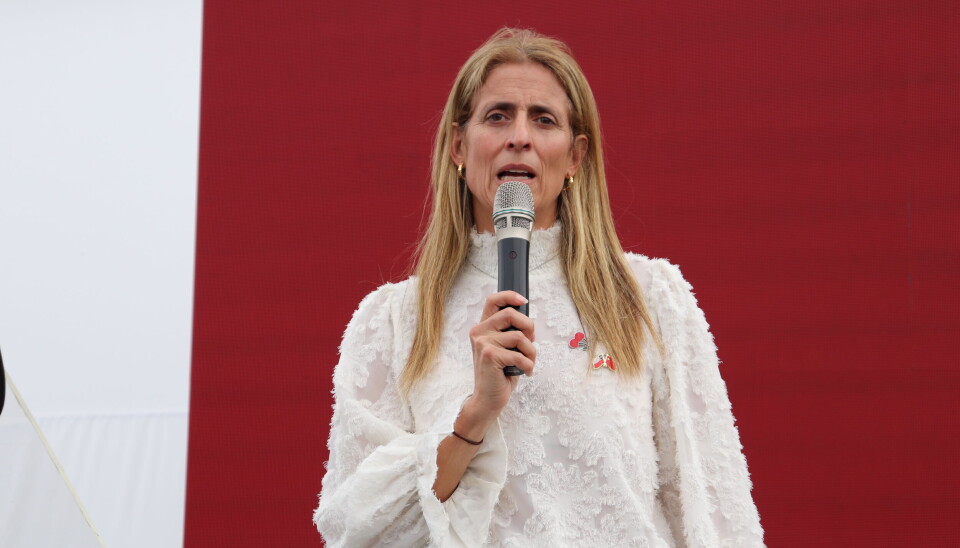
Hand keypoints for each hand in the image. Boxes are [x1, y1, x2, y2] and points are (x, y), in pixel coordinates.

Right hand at [461, 291, 535, 429]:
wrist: (487, 400)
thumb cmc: (499, 374)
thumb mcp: (504, 349)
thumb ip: (510, 333)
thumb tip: (529, 322)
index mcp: (482, 328)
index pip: (493, 300)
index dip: (510, 296)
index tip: (524, 301)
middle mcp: (479, 332)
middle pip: (511, 314)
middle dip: (529, 327)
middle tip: (531, 343)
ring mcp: (483, 343)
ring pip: (520, 337)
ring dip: (531, 352)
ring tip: (529, 363)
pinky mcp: (490, 356)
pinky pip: (520, 355)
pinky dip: (529, 365)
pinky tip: (526, 372)